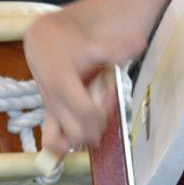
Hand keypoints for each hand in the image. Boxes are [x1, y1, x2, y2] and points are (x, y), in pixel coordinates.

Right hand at [25, 11, 145, 154]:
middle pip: (79, 132)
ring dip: (85, 137)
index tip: (110, 94)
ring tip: (95, 120)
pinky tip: (80, 133)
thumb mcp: (91, 44)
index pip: (86, 111)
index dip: (104, 109)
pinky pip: (51, 141)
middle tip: (105, 107)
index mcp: (63, 84)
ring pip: (65, 142)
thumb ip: (115, 48)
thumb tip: (141, 42)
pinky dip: (65, 144)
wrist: (41, 40)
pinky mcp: (48, 116)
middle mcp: (54, 102)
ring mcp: (50, 111)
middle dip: (98, 125)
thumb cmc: (66, 42)